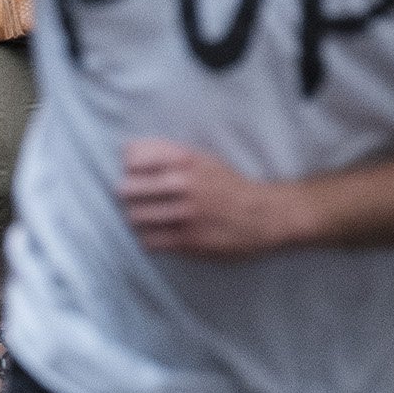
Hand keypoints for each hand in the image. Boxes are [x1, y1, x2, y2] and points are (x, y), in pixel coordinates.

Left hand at [119, 137, 293, 259]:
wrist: (267, 214)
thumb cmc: (227, 185)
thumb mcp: (202, 159)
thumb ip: (166, 153)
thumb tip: (126, 152)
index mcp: (187, 160)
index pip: (134, 157)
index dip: (129, 167)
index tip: (135, 174)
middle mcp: (186, 184)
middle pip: (128, 188)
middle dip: (128, 194)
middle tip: (136, 199)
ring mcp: (188, 213)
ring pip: (136, 216)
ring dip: (137, 218)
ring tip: (147, 218)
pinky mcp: (192, 240)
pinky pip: (150, 240)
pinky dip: (148, 239)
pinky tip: (158, 235)